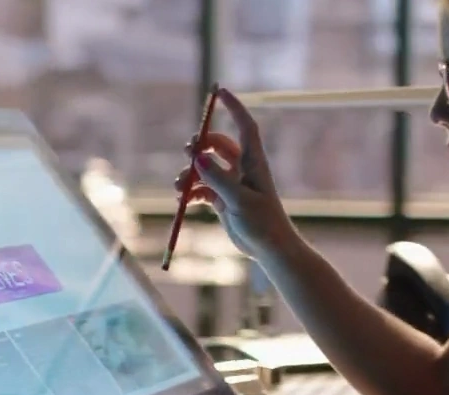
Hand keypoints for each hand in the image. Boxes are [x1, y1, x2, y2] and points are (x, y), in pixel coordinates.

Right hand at [173, 87, 299, 260]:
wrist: (269, 249)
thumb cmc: (262, 222)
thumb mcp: (238, 199)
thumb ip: (216, 178)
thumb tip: (196, 158)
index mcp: (253, 162)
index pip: (244, 126)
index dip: (234, 107)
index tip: (220, 91)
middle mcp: (242, 169)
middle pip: (217, 145)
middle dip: (199, 145)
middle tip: (188, 151)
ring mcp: (231, 184)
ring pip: (205, 168)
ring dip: (189, 174)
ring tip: (179, 188)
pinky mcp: (223, 200)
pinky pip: (201, 189)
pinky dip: (191, 192)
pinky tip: (184, 201)